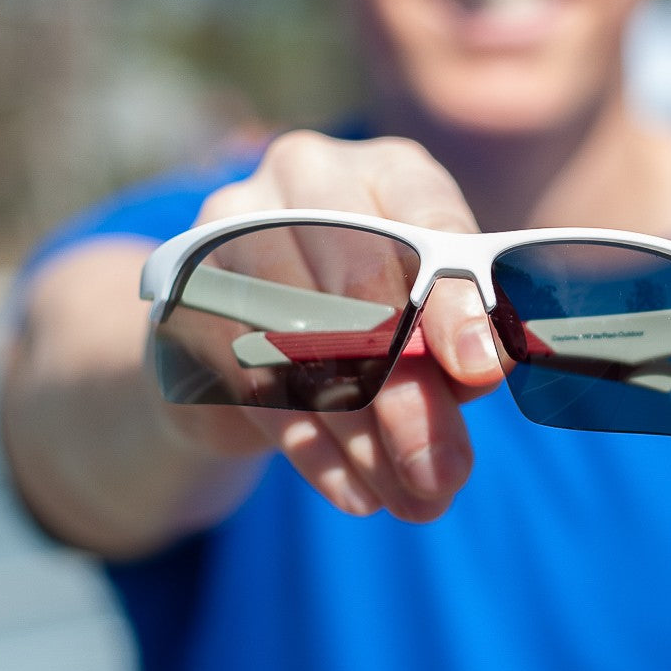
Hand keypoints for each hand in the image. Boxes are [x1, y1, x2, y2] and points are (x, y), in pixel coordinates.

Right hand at [153, 130, 503, 521]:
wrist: (247, 323)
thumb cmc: (376, 314)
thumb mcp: (429, 313)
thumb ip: (456, 334)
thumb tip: (482, 371)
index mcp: (383, 170)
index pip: (424, 222)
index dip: (455, 300)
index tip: (483, 371)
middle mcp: (303, 181)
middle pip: (360, 293)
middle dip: (410, 396)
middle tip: (446, 474)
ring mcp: (232, 233)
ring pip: (304, 348)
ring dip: (364, 439)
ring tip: (414, 500)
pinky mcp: (186, 301)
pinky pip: (255, 387)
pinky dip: (314, 450)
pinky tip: (357, 493)